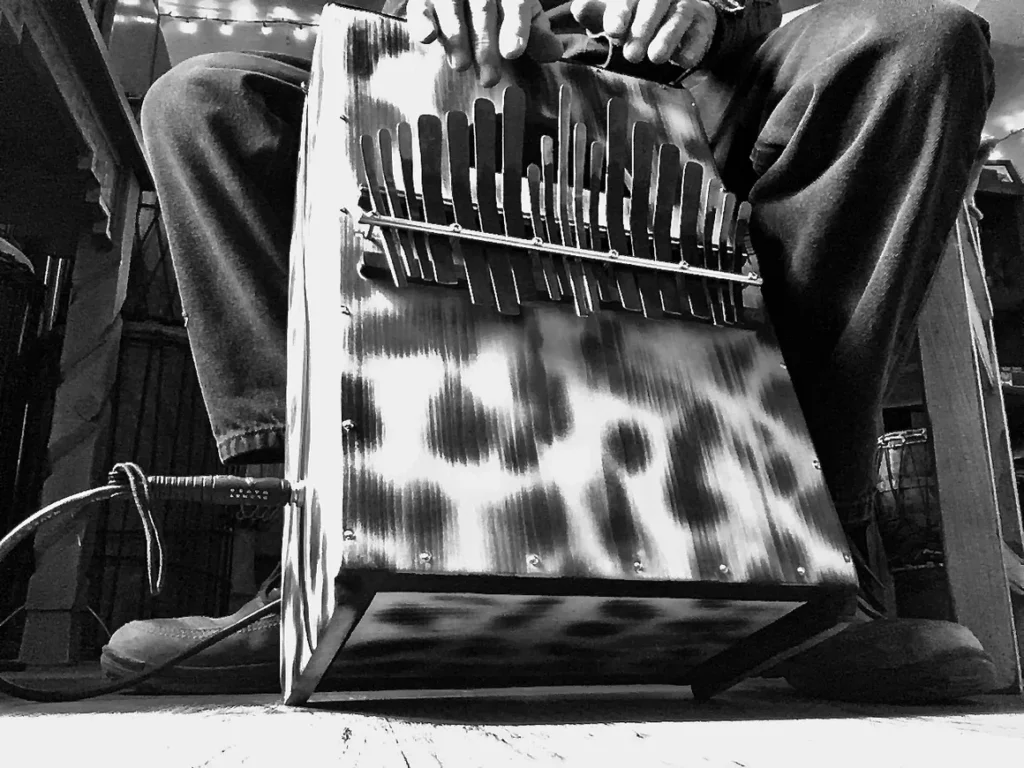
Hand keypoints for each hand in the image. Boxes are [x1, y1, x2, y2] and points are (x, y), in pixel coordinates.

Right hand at [407, 0, 563, 86]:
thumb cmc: (501, 10)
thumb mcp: (523, 17)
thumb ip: (537, 36)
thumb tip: (555, 53)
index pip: (515, 3)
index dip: (516, 27)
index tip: (513, 52)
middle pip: (483, 10)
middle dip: (485, 45)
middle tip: (489, 78)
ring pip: (451, 8)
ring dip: (456, 37)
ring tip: (460, 66)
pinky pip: (420, 8)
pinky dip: (422, 21)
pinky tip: (427, 38)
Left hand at [569, 0, 716, 66]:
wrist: (674, 26)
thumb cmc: (633, 19)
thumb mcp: (610, 15)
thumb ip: (593, 11)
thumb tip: (579, 7)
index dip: (620, 11)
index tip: (614, 32)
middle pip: (654, 2)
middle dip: (643, 27)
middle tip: (632, 55)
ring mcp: (684, 6)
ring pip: (678, 15)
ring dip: (667, 37)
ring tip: (656, 58)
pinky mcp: (702, 22)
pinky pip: (700, 32)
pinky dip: (692, 46)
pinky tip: (683, 61)